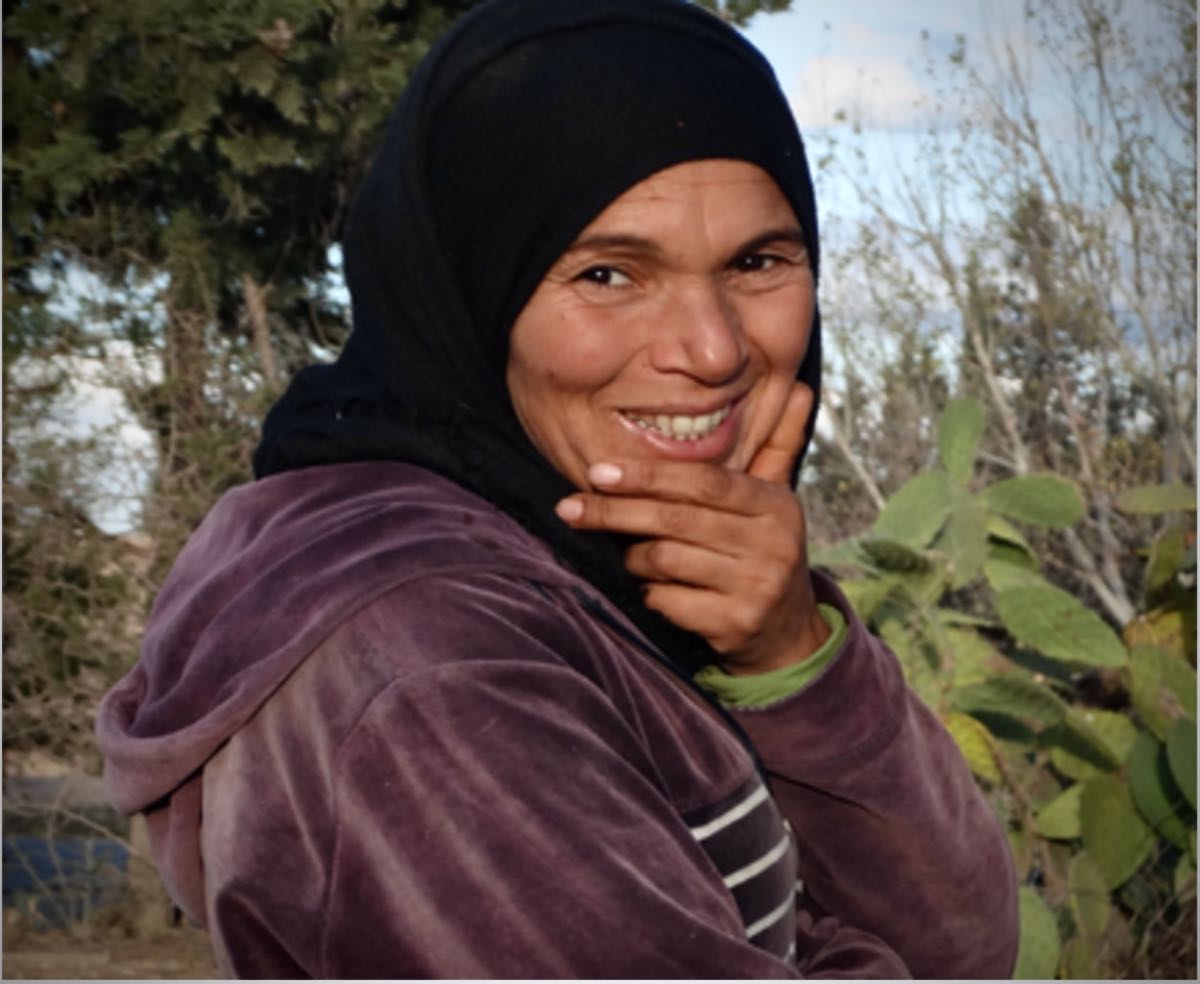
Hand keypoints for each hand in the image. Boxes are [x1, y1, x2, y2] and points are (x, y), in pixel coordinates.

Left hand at [555, 383, 827, 673]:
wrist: (787, 632)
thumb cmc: (762, 551)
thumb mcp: (774, 500)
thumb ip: (776, 444)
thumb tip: (801, 387)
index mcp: (775, 506)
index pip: (704, 482)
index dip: (648, 474)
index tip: (597, 471)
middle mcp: (772, 544)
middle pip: (676, 520)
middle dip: (614, 512)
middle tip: (568, 507)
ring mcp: (756, 587)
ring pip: (665, 560)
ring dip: (634, 557)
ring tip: (630, 554)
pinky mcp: (736, 624)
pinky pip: (668, 602)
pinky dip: (650, 593)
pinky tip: (653, 589)